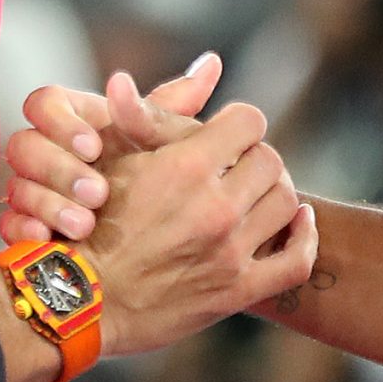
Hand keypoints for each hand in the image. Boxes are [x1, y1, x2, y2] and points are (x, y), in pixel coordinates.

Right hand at [0, 61, 216, 245]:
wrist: (126, 248)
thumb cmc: (145, 182)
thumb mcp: (159, 145)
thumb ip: (173, 109)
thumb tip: (213, 64)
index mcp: (68, 121)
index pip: (43, 102)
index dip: (62, 123)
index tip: (94, 145)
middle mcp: (41, 152)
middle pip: (23, 145)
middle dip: (60, 169)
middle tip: (98, 192)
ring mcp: (26, 190)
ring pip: (16, 186)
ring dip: (50, 203)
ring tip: (85, 223)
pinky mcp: (19, 226)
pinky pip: (8, 225)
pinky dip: (28, 232)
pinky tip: (52, 241)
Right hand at [74, 87, 316, 358]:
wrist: (78, 302)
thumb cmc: (88, 226)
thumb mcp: (113, 163)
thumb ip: (140, 120)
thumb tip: (122, 79)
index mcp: (186, 168)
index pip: (249, 121)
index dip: (238, 122)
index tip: (226, 132)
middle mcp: (215, 208)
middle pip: (271, 160)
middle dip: (254, 157)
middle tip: (237, 166)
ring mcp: (230, 252)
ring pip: (288, 203)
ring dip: (274, 191)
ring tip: (255, 193)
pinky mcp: (237, 291)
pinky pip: (296, 261)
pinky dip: (305, 237)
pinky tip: (298, 222)